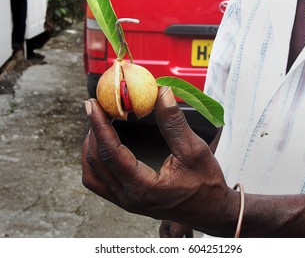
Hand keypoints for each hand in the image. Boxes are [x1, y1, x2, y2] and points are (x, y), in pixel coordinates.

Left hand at [82, 87, 238, 236]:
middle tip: (95, 109)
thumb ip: (174, 123)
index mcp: (143, 187)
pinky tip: (103, 148)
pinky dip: (96, 162)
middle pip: (96, 162)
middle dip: (92, 132)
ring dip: (91, 149)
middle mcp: (130, 198)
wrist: (212, 211)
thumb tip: (161, 94)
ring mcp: (127, 202)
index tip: (93, 105)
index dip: (99, 125)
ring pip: (93, 175)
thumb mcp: (194, 150)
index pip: (110, 152)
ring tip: (97, 126)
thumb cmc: (206, 185)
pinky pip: (100, 183)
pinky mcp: (129, 200)